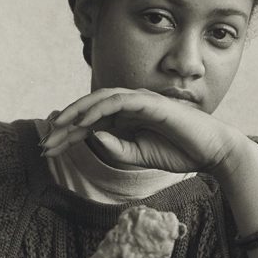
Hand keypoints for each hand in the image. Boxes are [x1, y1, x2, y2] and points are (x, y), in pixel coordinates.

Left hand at [42, 87, 248, 178]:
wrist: (212, 152)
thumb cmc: (179, 152)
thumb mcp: (139, 157)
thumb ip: (116, 150)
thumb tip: (93, 138)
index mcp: (125, 120)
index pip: (89, 123)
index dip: (66, 135)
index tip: (48, 150)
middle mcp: (129, 106)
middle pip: (89, 110)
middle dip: (64, 125)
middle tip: (45, 143)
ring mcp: (140, 101)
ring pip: (99, 100)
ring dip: (77, 113)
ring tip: (58, 128)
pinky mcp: (151, 103)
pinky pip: (119, 101)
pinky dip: (99, 108)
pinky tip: (84, 122)